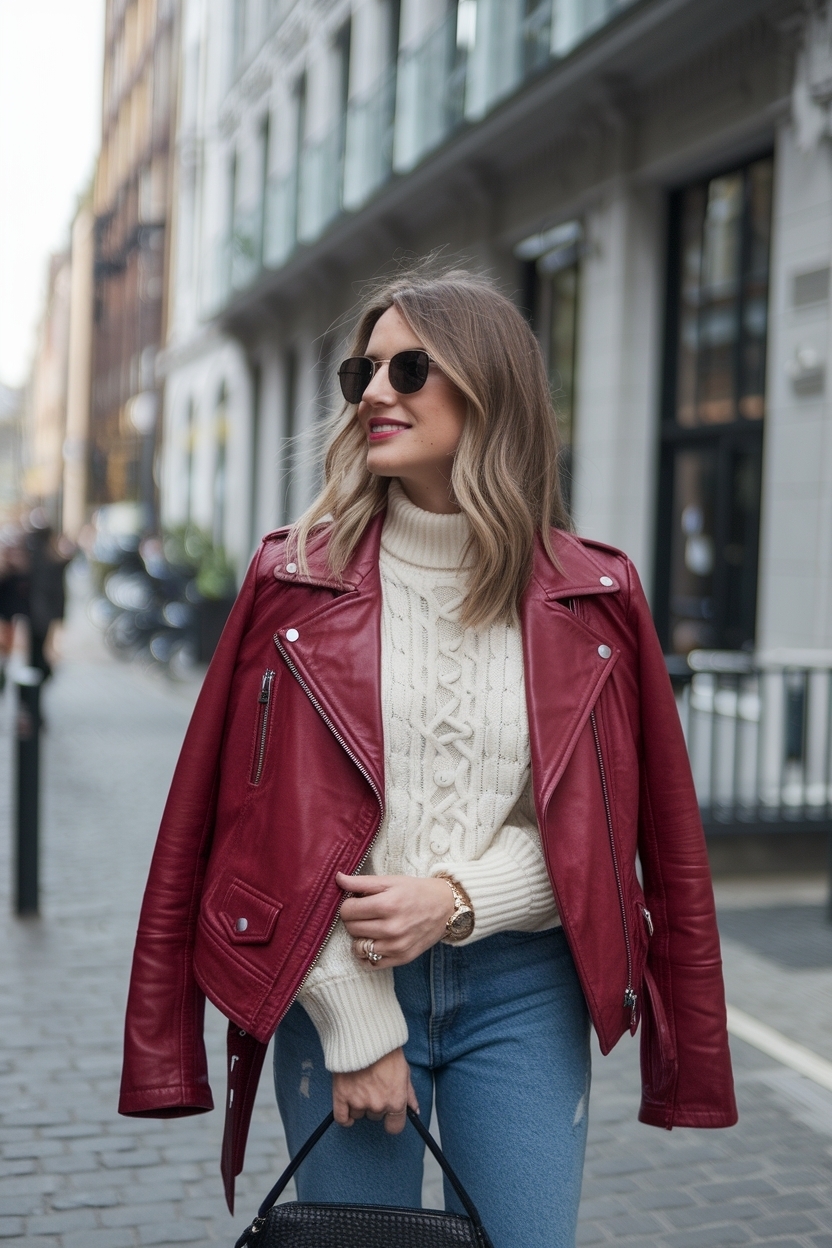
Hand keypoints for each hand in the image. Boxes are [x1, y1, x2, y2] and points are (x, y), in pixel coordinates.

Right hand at [332, 1048, 418, 1132]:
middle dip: (375, 1104)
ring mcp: (358, 1102)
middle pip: (375, 1117)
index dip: (392, 1121)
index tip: (390, 1116)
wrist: (364, 1035)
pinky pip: (342, 1118)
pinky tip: (347, 1112)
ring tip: (360, 1086)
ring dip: (359, 1105)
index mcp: (395, 1101)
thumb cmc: (386, 1050)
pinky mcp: (341, 1097)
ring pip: (359, 1114)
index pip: (394, 1127)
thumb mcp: (404, 1070)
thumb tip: (414, 1110)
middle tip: (374, 1086)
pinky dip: (345, 1118)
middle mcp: (377, 1105)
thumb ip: (409, 1094)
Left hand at [336, 872, 453, 966]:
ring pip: (358, 947)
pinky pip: (371, 963)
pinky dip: (367, 955)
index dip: (348, 905)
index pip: (347, 911)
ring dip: (359, 937)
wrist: (445, 907)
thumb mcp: (390, 881)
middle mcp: (391, 928)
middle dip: (353, 919)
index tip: (356, 902)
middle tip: (364, 913)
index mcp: (387, 905)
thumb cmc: (416, 891)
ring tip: (370, 927)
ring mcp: (396, 946)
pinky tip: (374, 942)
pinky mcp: (401, 959)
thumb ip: (361, 882)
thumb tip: (338, 878)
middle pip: (351, 928)